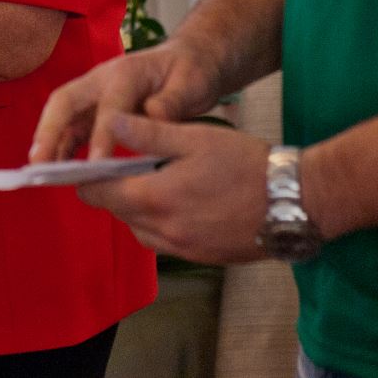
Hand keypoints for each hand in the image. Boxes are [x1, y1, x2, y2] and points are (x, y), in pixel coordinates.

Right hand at [30, 36, 220, 163]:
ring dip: (50, 142)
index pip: (109, 105)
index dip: (102, 134)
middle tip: (40, 162)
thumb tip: (152, 117)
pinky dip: (63, 148)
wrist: (188, 61)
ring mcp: (94, 94)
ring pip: (63, 116)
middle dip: (50, 131)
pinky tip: (61, 171)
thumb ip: (173, 100)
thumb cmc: (189, 72)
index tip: (98, 165)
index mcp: (126, 72)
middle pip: (65, 101)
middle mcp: (102, 80)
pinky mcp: (94, 110)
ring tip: (42, 173)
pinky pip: (72, 128)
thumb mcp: (191, 82)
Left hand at [74, 115, 269, 264]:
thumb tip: (109, 121)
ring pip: (140, 230)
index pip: (98, 195)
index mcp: (156, 199)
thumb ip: (147, 132)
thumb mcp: (194, 138)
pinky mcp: (202, 258)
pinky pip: (164, 242)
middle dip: (112, 191)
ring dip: (136, 208)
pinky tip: (177, 200)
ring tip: (151, 180)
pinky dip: (159, 223)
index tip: (81, 164)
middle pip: (117, 213)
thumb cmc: (246, 163)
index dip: (85, 178)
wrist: (296, 202)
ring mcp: (184, 250)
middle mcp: (164, 231)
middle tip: (119, 165)